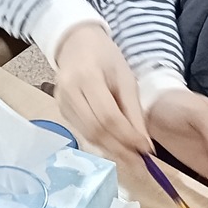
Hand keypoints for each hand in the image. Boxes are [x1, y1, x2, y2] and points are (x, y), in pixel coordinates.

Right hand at [53, 22, 150, 153]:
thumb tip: (145, 145)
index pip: (108, 116)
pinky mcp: (61, 111)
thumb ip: (134, 111)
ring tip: (132, 160)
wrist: (76, 43)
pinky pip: (82, 132)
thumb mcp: (126, 77)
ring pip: (88, 135)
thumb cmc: (105, 56)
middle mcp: (69, 92)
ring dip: (111, 150)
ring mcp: (61, 103)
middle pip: (96, 130)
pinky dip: (101, 143)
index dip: (128, 136)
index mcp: (87, 77)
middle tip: (141, 164)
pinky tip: (115, 147)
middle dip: (120, 149)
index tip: (147, 150)